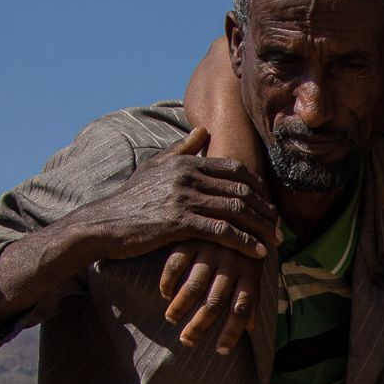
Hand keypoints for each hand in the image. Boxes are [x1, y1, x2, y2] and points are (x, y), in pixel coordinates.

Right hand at [72, 129, 276, 270]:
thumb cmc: (131, 199)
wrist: (104, 223)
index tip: (269, 201)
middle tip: (279, 224)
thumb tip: (202, 131)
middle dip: (264, 208)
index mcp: (186, 162)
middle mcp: (188, 176)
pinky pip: (222, 232)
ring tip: (275, 240)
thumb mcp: (154, 168)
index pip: (234, 170)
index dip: (257, 186)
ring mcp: (184, 198)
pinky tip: (258, 252)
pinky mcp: (179, 222)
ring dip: (260, 227)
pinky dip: (244, 242)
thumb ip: (181, 150)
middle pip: (240, 189)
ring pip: (236, 210)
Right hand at [158, 242, 264, 352]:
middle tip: (187, 342)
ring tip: (172, 320)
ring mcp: (210, 247)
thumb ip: (250, 294)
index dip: (232, 333)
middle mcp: (232, 258)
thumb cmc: (242, 238)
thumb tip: (252, 327)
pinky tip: (164, 293)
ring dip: (180, 309)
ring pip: (193, 289)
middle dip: (200, 328)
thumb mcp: (251, 264)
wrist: (226, 192)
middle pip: (215, 304)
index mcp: (251, 268)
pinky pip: (176, 266)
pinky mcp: (190, 235)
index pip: (242, 309)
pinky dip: (168, 283)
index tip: (221, 351)